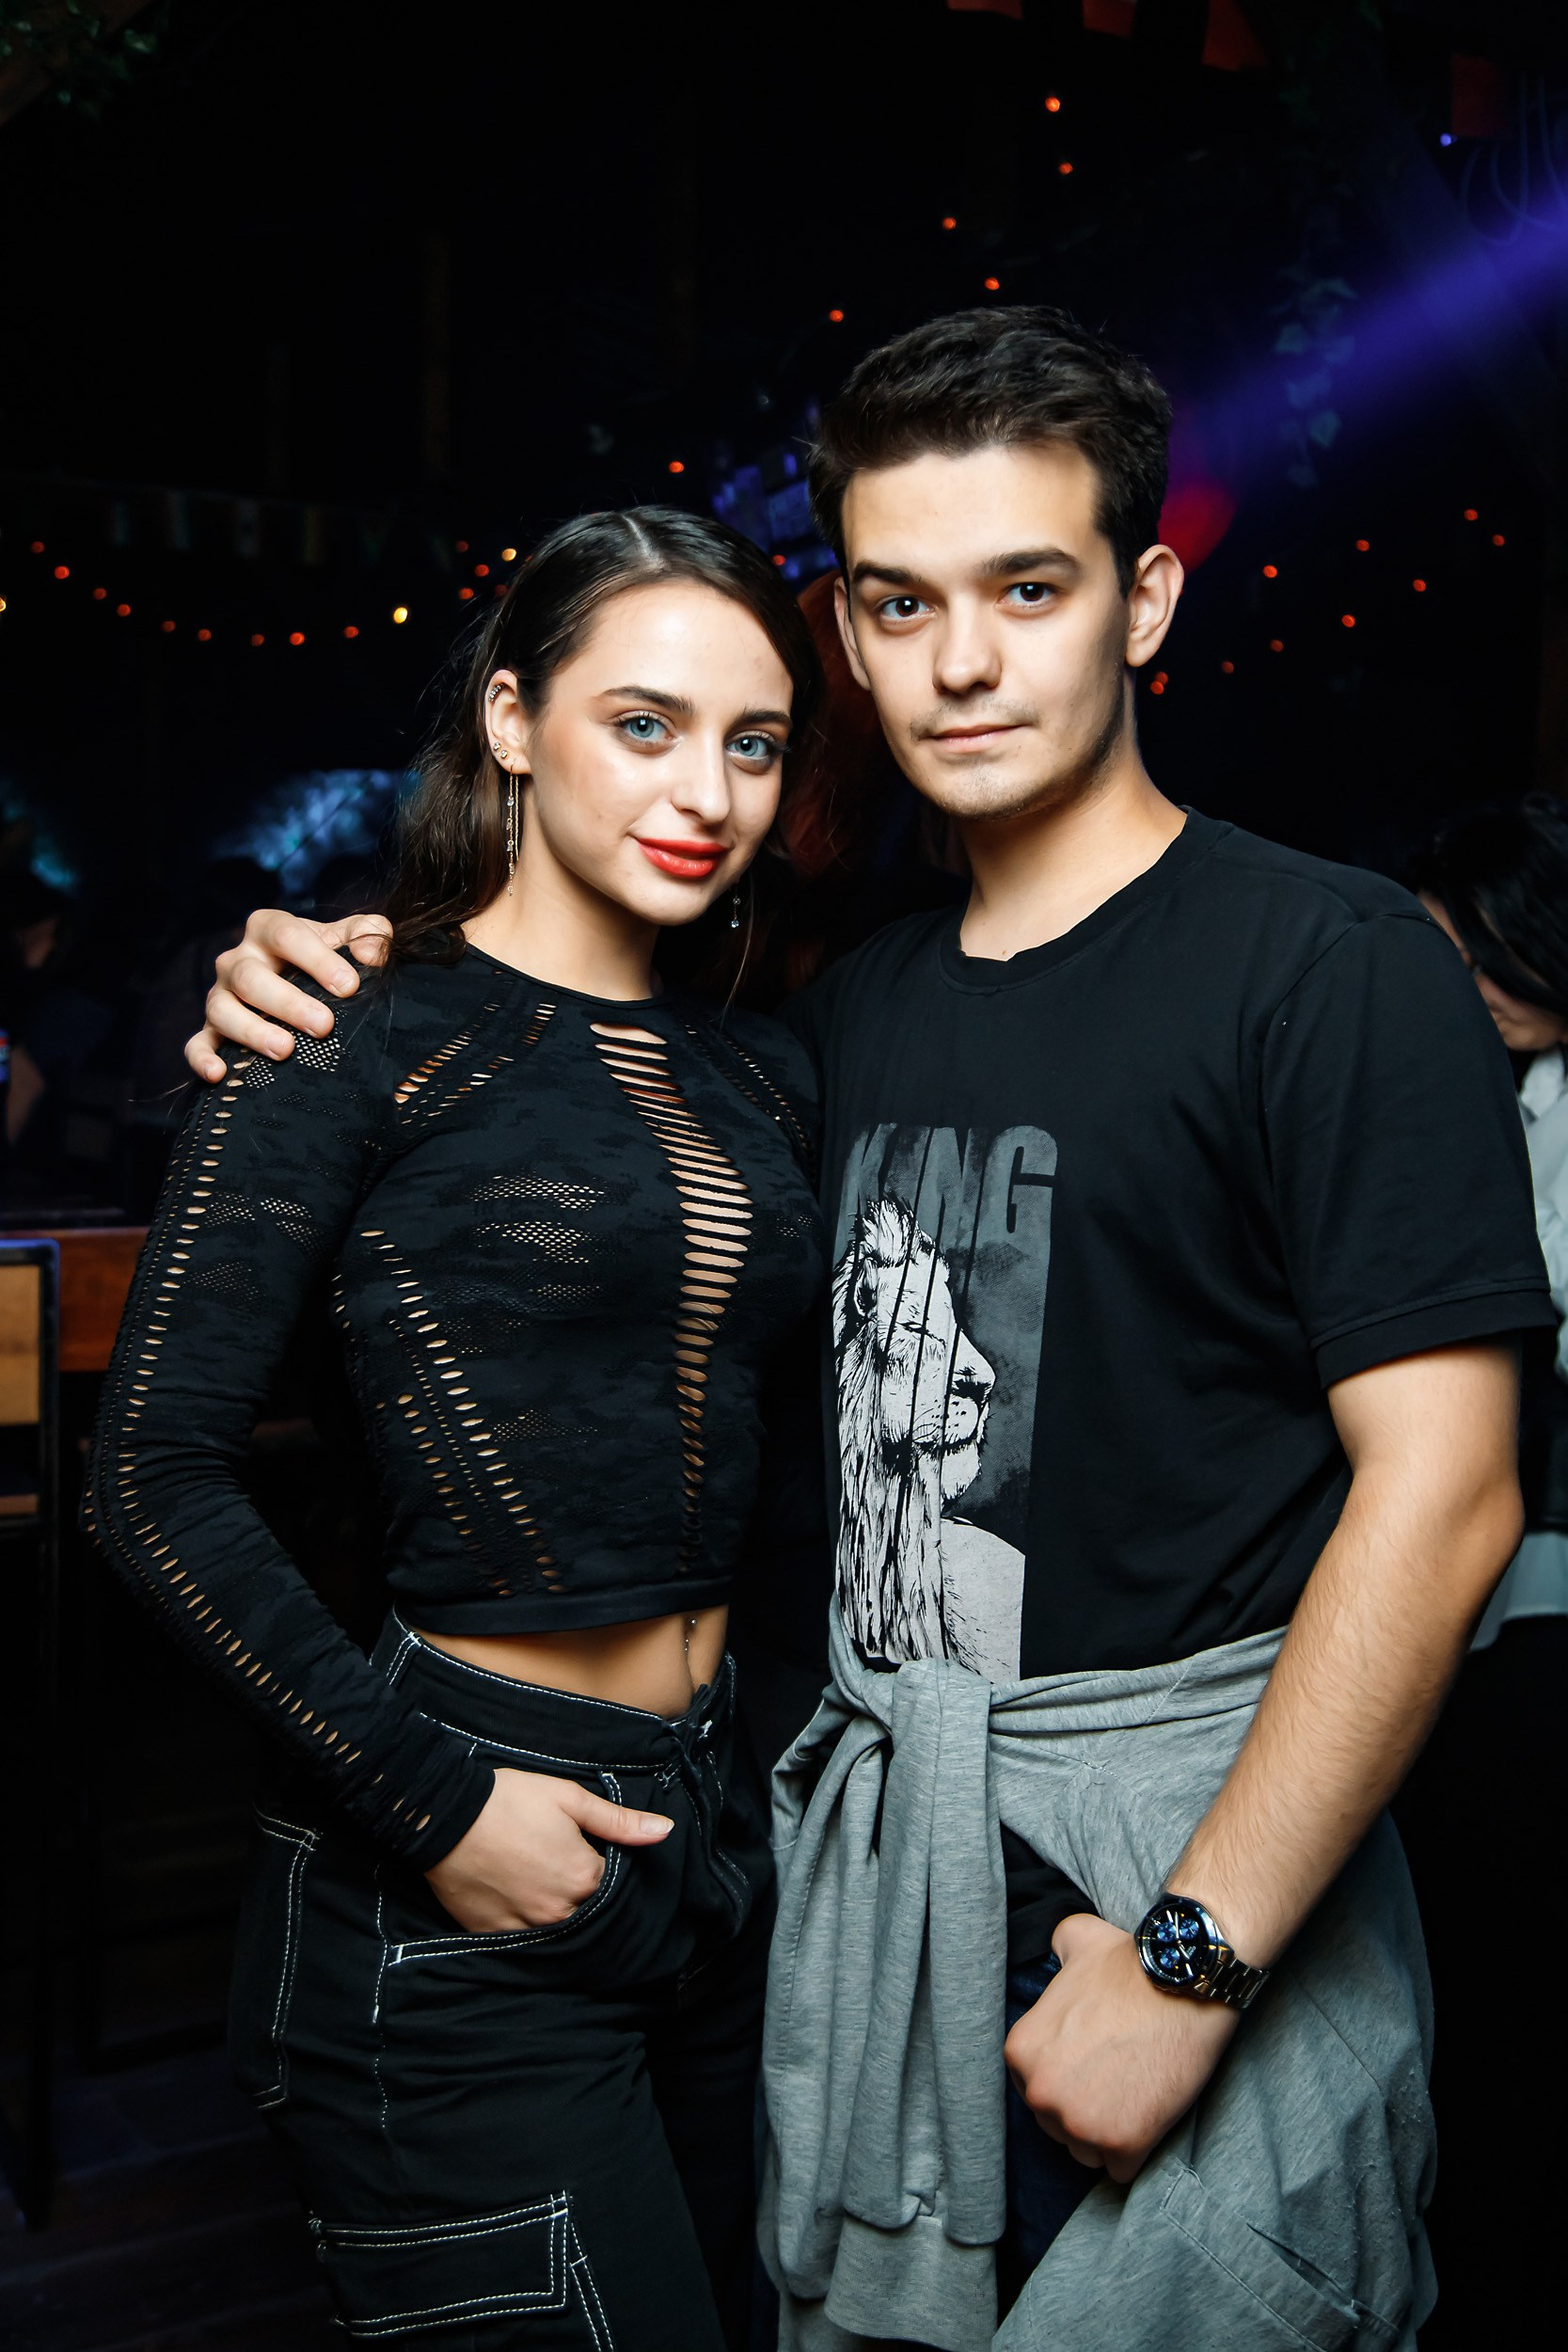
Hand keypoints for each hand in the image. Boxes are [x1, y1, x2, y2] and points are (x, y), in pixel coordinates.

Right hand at [184, 907, 393, 1080]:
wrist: (299, 984)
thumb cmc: (325, 959)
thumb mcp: (347, 939)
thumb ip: (367, 934)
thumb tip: (372, 954)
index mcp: (268, 929)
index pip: (286, 935)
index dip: (317, 959)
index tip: (349, 987)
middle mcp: (237, 960)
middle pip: (251, 976)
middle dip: (287, 1002)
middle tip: (323, 1025)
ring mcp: (220, 995)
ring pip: (222, 1009)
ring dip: (251, 1030)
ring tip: (285, 1050)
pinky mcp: (210, 1030)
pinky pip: (196, 1043)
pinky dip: (202, 1058)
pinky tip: (219, 1074)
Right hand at [424, 1765, 673, 1933]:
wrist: (446, 1815)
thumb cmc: (511, 1801)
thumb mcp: (570, 1799)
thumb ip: (619, 1821)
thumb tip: (666, 1831)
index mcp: (584, 1878)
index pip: (614, 1886)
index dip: (607, 1871)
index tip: (594, 1855)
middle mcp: (560, 1912)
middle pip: (589, 1913)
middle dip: (586, 1896)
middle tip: (566, 1869)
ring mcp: (526, 1928)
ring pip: (558, 1931)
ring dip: (560, 1914)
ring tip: (545, 1886)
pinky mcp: (494, 1934)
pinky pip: (522, 1942)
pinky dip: (528, 1928)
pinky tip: (521, 1903)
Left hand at [1002, 1913, 1237, 2183]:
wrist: (1182, 1983)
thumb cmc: (1130, 1964)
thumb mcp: (1076, 1940)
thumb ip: (1056, 1947)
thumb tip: (1056, 1948)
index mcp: (1021, 2052)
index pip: (1036, 2089)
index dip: (1070, 2079)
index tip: (1096, 2063)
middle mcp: (1040, 2093)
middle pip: (1059, 2125)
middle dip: (1087, 2109)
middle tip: (1120, 2077)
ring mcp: (1080, 2123)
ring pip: (1087, 2151)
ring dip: (1109, 2135)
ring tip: (1136, 2095)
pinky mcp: (1122, 2144)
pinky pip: (1121, 2170)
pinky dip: (1137, 2151)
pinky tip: (1150, 2116)